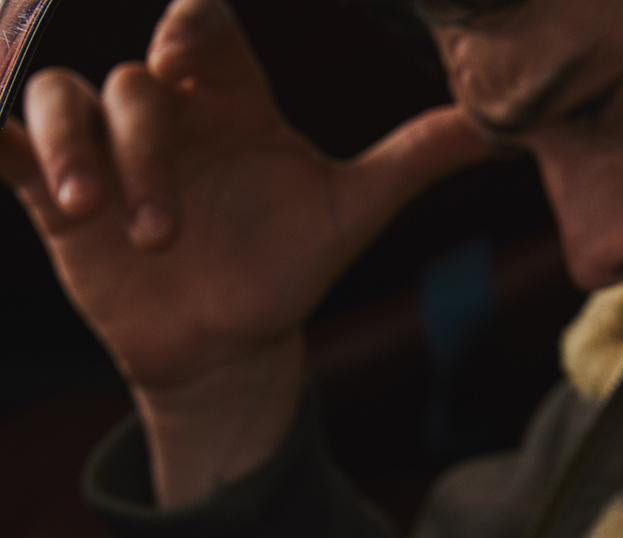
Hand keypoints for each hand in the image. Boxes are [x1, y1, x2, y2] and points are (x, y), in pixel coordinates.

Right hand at [0, 0, 487, 501]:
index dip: (194, 30)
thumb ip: (414, 159)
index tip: (199, 66)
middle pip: (134, 77)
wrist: (228, 346)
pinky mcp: (55, 193)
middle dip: (144, 143)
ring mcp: (104, 148)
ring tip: (96, 214)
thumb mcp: (351, 212)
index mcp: (226, 98)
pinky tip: (3, 162)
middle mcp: (163, 111)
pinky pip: (6, 148)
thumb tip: (497, 127)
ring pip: (61, 99)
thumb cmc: (285, 270)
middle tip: (163, 228)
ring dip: (70, 147)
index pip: (201, 24)